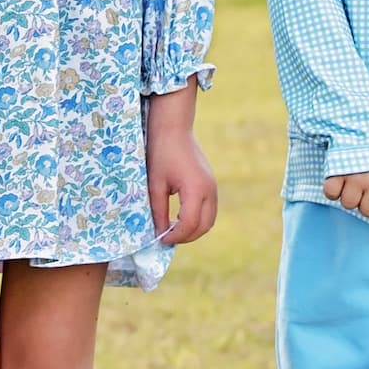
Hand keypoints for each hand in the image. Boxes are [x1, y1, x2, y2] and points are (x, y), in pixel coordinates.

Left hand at [145, 87, 216, 245]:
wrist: (173, 129)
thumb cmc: (161, 153)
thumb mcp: (155, 184)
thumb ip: (158, 210)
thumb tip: (160, 233)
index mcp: (196, 189)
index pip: (189, 224)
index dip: (175, 236)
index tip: (160, 239)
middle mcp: (209, 190)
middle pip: (203, 226)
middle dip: (186, 237)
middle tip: (167, 238)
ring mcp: (213, 187)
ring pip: (209, 220)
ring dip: (193, 230)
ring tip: (173, 230)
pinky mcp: (211, 184)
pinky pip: (209, 210)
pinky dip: (198, 219)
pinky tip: (180, 218)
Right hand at [323, 170, 368, 222]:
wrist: (360, 130)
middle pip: (366, 212)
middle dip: (364, 202)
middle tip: (364, 186)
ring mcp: (355, 179)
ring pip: (348, 204)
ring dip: (348, 194)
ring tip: (352, 180)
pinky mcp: (336, 174)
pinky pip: (331, 194)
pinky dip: (332, 189)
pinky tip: (339, 179)